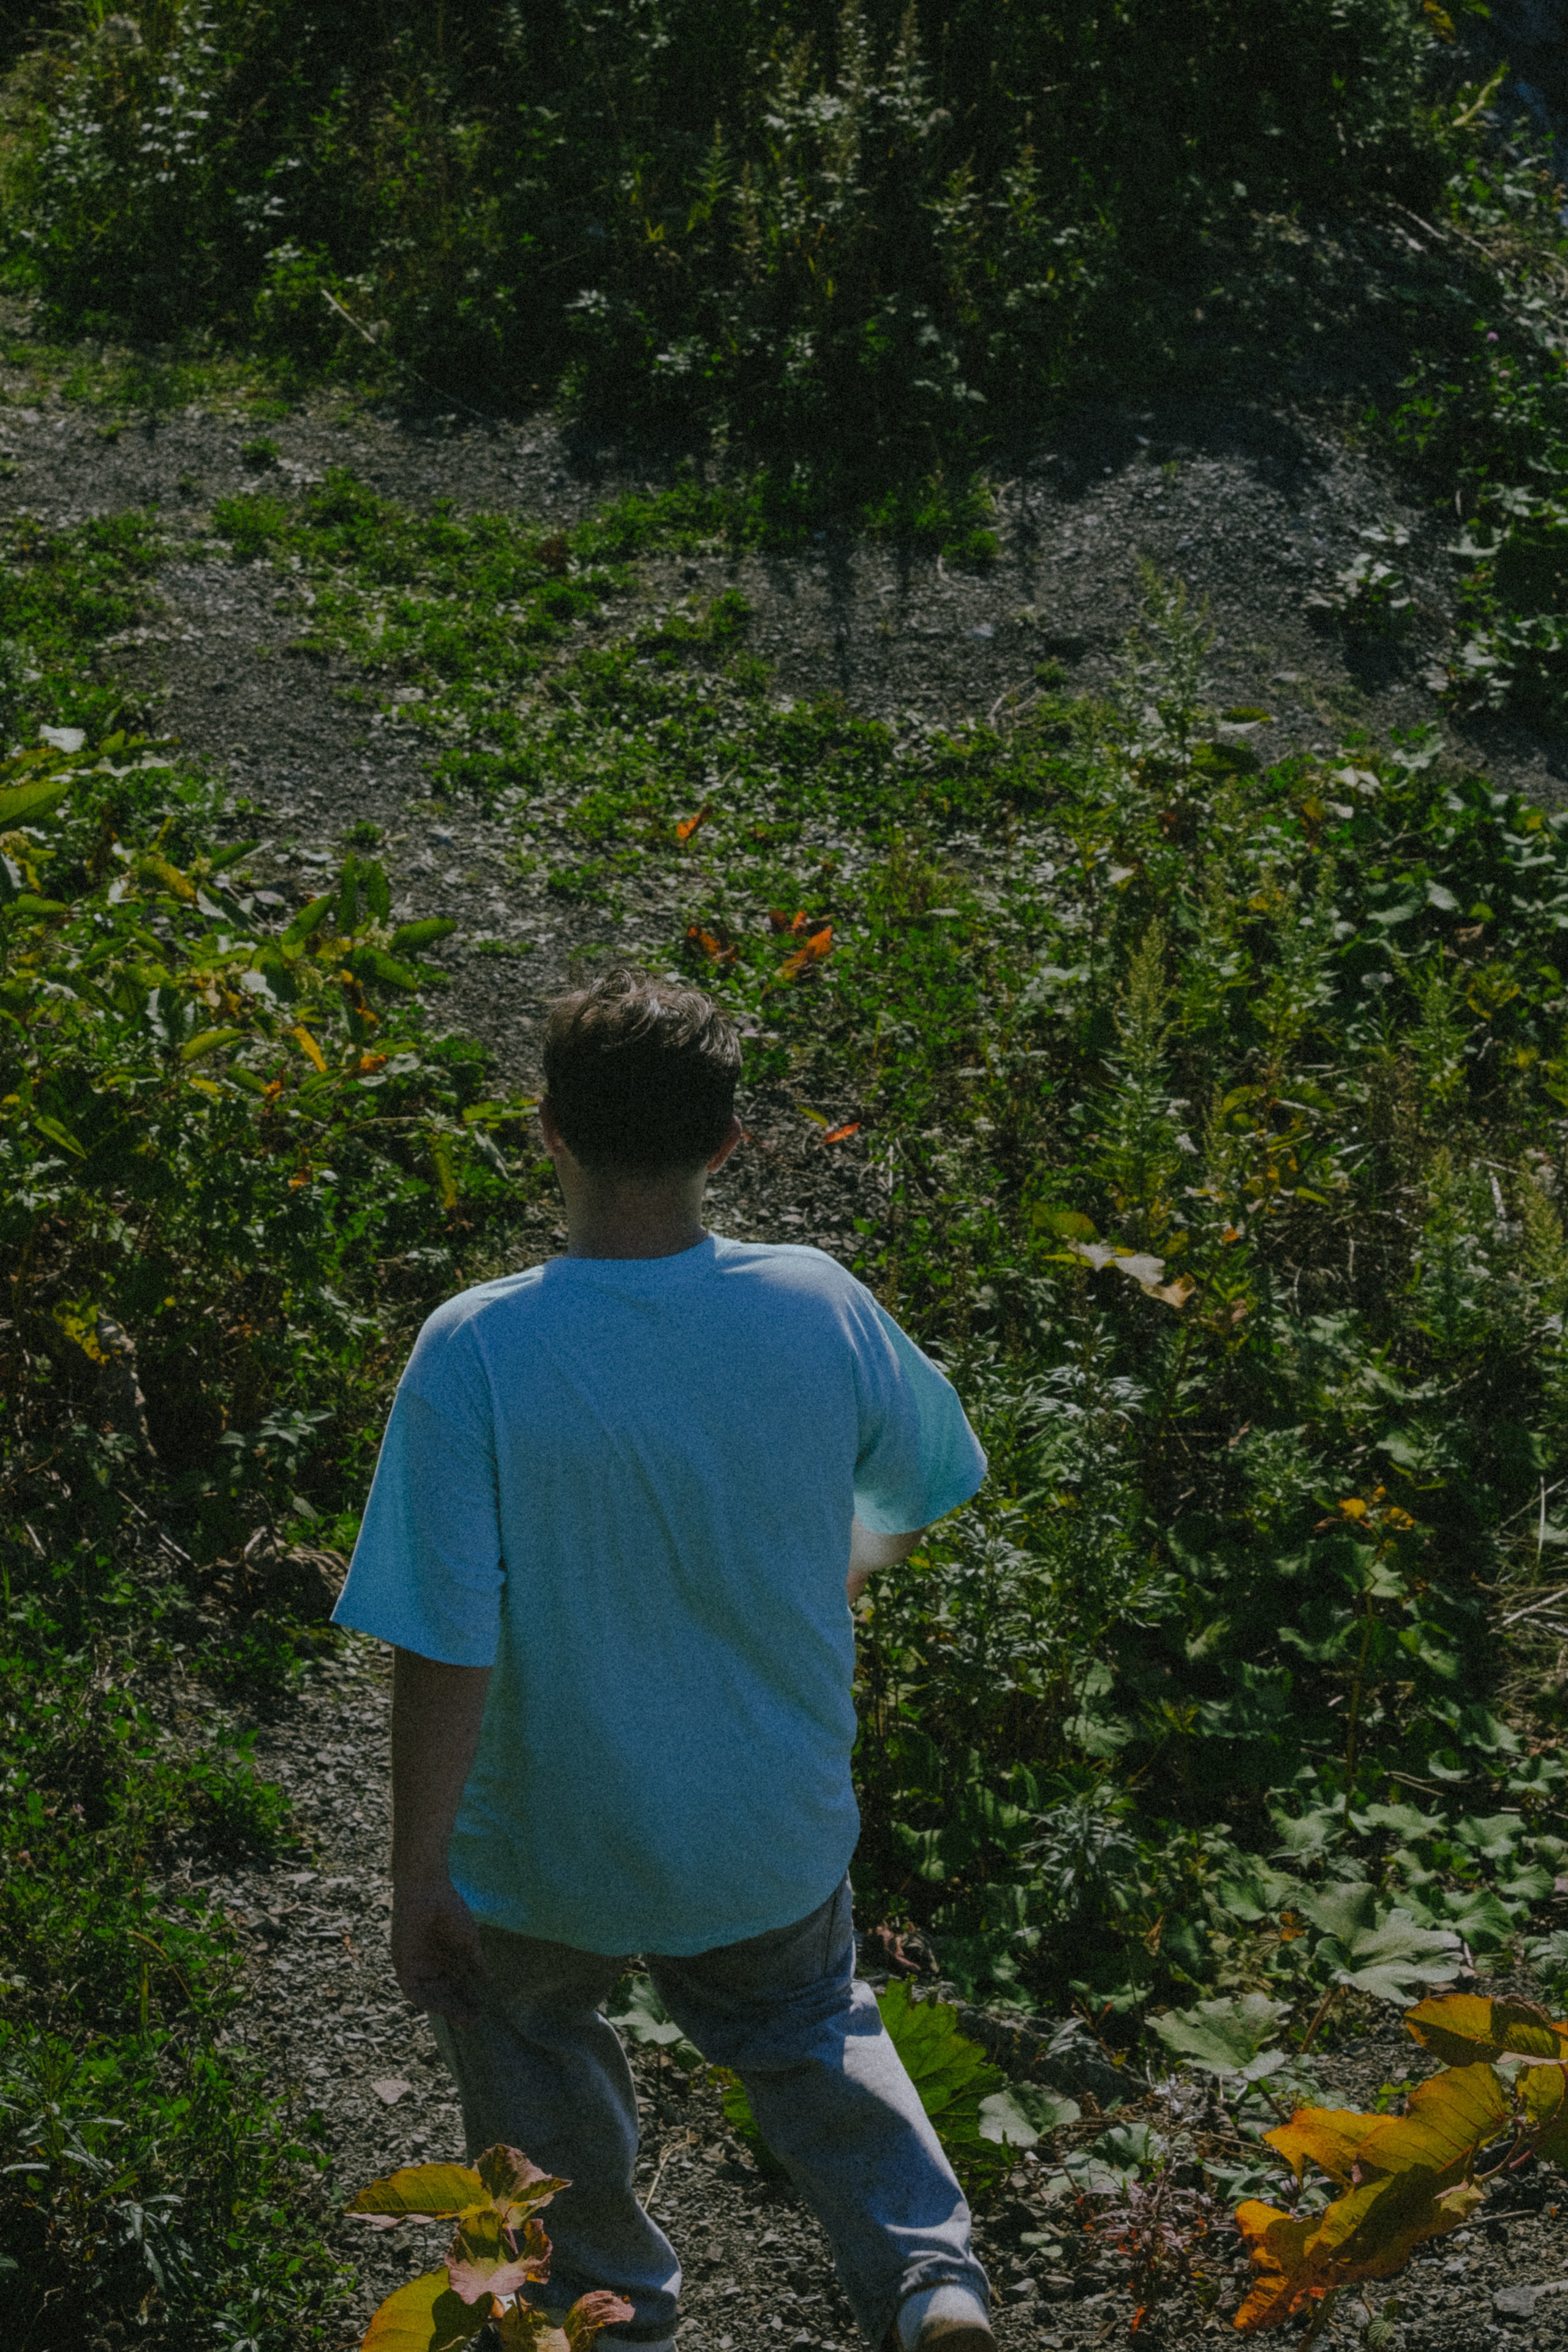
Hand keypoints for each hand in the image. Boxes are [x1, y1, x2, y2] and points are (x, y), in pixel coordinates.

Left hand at [392, 1878, 488, 2024]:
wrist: (428, 1890)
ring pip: (430, 1994)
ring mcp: (417, 1965)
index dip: (468, 1998)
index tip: (481, 2011)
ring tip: (463, 2018)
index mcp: (444, 1956)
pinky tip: (441, 2008)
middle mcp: (430, 1964)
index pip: (456, 1984)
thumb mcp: (468, 1941)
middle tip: (474, 2021)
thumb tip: (489, 1980)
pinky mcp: (403, 1963)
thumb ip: (475, 1962)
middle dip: (458, 2007)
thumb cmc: (450, 1909)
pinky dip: (426, 1999)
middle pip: (445, 1992)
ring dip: (445, 2007)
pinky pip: (413, 1989)